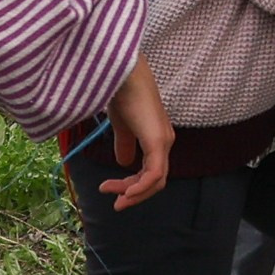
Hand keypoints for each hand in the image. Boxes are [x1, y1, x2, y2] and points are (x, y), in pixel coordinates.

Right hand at [101, 58, 172, 210]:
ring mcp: (163, 141)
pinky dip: (141, 187)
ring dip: (134, 193)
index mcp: (158, 138)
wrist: (123, 74)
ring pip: (156, 181)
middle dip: (133, 194)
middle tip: (113, 201)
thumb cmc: (122, 93)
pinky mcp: (158, 140)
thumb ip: (125, 143)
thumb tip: (124, 163)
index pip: (151, 173)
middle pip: (155, 181)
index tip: (109, 189)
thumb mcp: (121, 125)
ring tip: (114, 196)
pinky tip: (126, 192)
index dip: (132, 186)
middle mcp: (165, 141)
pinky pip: (155, 173)